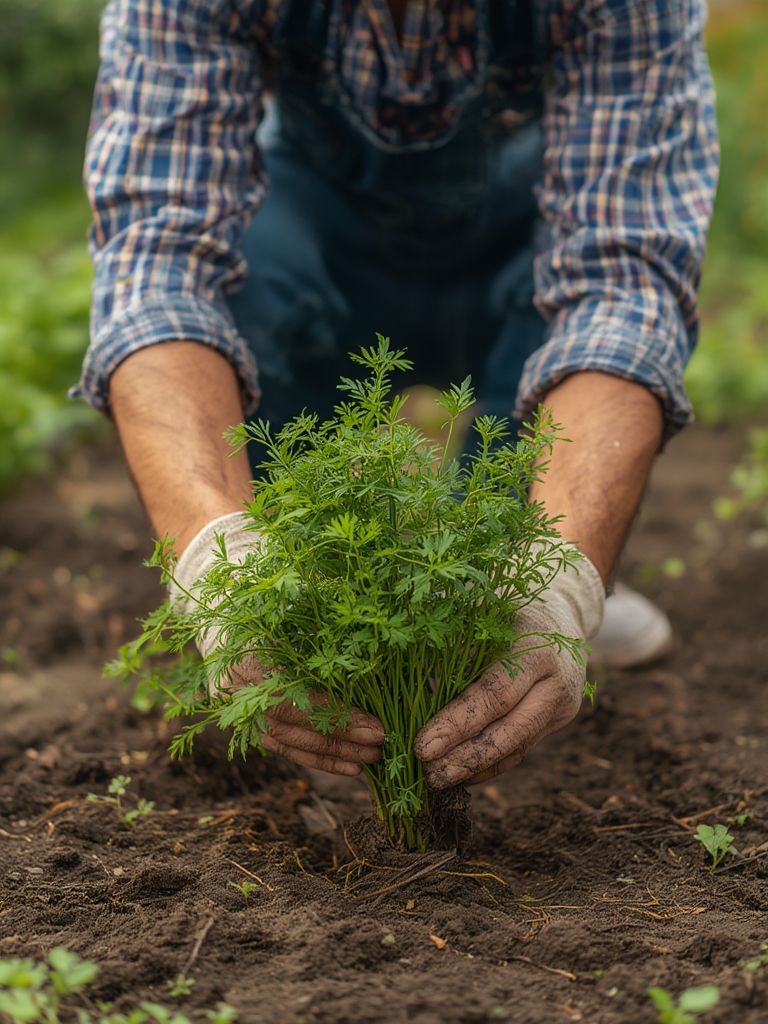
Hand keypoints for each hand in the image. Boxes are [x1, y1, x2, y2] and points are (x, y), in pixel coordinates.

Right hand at [171, 513, 383, 775]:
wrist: (227, 618)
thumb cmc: (272, 602)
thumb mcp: (295, 596)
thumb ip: (326, 602)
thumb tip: (371, 610)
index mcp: (248, 658)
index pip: (296, 699)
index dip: (336, 716)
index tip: (376, 725)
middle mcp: (239, 692)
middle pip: (294, 726)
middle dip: (341, 738)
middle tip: (381, 743)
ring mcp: (242, 713)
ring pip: (292, 744)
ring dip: (335, 755)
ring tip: (373, 759)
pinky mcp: (254, 727)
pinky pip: (289, 750)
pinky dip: (320, 760)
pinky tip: (351, 767)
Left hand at [414, 548, 604, 788]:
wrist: (559, 608)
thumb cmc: (505, 602)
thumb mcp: (480, 607)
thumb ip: (447, 633)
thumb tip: (393, 654)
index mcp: (536, 647)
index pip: (494, 695)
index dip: (457, 723)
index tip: (421, 746)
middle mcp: (556, 681)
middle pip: (511, 732)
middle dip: (466, 758)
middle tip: (427, 776)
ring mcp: (561, 705)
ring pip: (517, 747)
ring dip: (475, 768)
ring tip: (435, 781)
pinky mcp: (558, 720)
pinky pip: (521, 749)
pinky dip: (489, 764)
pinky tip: (460, 774)